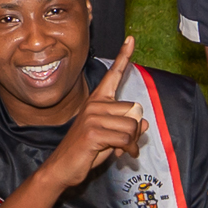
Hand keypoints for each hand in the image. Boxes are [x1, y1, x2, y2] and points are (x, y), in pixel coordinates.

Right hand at [49, 36, 144, 184]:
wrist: (63, 168)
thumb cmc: (86, 151)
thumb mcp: (112, 137)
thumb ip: (127, 127)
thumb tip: (144, 123)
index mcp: (98, 101)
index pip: (113, 75)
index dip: (123, 56)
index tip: (131, 39)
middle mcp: (95, 104)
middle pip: (134, 110)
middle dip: (134, 131)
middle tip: (124, 144)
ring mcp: (93, 116)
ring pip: (132, 125)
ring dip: (131, 142)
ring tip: (120, 150)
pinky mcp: (94, 131)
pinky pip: (125, 137)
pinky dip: (128, 149)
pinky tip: (120, 155)